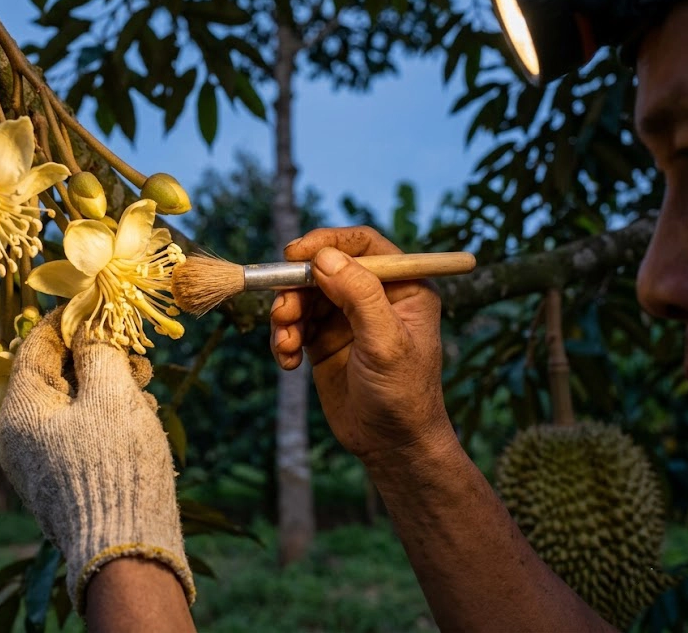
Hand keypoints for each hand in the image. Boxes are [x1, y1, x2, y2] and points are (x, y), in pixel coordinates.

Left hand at [0, 309, 193, 613]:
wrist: (126, 549)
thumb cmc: (116, 465)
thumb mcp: (112, 395)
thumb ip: (98, 351)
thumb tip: (88, 323)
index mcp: (21, 410)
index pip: (36, 346)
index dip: (68, 319)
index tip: (98, 304)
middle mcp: (19, 436)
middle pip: (55, 376)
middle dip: (96, 357)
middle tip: (134, 353)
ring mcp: (38, 463)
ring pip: (71, 405)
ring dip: (107, 387)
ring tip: (144, 386)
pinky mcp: (61, 483)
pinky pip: (78, 434)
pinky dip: (106, 418)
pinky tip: (138, 418)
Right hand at [269, 227, 454, 461]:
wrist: (391, 446)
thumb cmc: (403, 394)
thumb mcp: (385, 342)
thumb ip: (359, 295)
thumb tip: (324, 256)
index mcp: (402, 286)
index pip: (363, 244)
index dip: (327, 242)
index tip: (295, 253)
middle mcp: (373, 296)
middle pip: (323, 268)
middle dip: (297, 287)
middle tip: (283, 311)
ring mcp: (346, 318)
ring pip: (303, 296)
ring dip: (286, 316)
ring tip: (287, 343)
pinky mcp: (323, 340)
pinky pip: (294, 325)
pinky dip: (285, 339)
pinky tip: (289, 361)